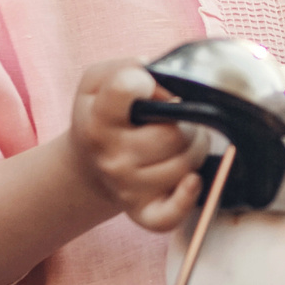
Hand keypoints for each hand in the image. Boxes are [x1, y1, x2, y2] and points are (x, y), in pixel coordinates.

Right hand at [69, 60, 210, 232]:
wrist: (90, 162)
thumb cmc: (102, 114)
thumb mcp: (100, 80)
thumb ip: (128, 68)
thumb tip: (160, 83)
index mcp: (98, 121)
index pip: (126, 89)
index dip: (145, 80)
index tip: (147, 86)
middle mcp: (111, 158)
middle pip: (173, 134)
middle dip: (186, 120)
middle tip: (177, 118)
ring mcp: (127, 188)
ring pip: (184, 165)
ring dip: (194, 149)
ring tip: (182, 141)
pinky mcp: (143, 213)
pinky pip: (170, 216)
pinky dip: (187, 199)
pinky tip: (192, 180)